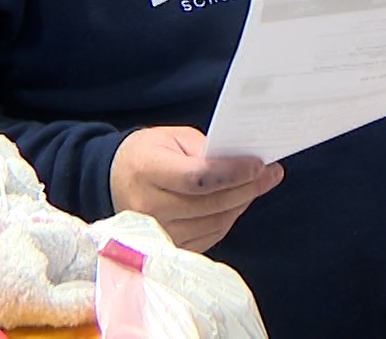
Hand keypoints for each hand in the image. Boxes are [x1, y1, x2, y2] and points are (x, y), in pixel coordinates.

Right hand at [109, 126, 283, 252]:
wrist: (114, 180)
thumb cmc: (148, 153)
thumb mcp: (173, 137)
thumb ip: (205, 150)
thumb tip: (243, 162)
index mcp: (147, 171)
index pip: (196, 178)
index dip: (232, 173)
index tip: (258, 164)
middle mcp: (148, 207)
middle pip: (210, 203)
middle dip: (247, 187)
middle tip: (271, 173)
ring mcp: (156, 232)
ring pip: (214, 222)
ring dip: (242, 203)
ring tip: (257, 184)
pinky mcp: (167, 247)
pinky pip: (209, 236)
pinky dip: (229, 218)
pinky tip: (238, 202)